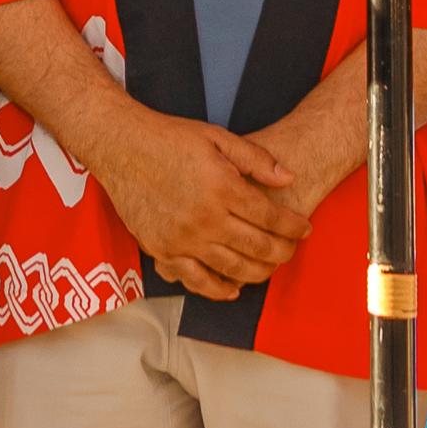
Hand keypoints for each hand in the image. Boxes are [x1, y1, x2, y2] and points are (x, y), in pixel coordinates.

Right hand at [96, 108, 311, 301]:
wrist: (123, 147)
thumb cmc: (170, 139)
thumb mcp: (218, 138)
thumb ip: (257, 160)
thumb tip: (289, 178)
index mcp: (223, 188)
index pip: (270, 217)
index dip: (292, 226)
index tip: (304, 229)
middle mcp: (206, 218)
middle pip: (257, 246)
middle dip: (282, 252)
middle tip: (292, 250)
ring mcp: (183, 238)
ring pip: (232, 268)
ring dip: (258, 272)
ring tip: (270, 268)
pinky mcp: (163, 250)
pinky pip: (196, 280)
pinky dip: (218, 289)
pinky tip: (233, 289)